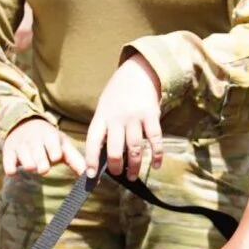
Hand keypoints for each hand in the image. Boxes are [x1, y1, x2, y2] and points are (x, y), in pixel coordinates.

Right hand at [1, 117, 81, 176]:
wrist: (23, 124)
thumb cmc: (49, 140)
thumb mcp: (63, 145)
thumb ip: (77, 161)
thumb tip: (94, 181)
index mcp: (50, 136)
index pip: (53, 148)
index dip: (55, 154)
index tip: (56, 158)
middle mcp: (34, 139)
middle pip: (39, 158)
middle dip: (42, 165)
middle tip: (43, 168)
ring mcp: (20, 145)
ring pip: (26, 162)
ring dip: (29, 166)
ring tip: (32, 164)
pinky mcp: (8, 152)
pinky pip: (9, 166)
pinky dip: (12, 170)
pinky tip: (15, 170)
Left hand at [84, 54, 164, 179]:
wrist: (138, 71)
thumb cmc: (118, 93)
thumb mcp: (104, 106)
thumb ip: (104, 127)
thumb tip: (103, 155)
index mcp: (102, 116)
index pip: (93, 142)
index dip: (91, 160)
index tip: (91, 175)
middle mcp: (117, 118)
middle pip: (115, 150)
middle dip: (116, 167)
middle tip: (118, 174)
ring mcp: (135, 117)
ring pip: (135, 149)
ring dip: (135, 166)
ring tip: (133, 176)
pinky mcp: (152, 116)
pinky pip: (155, 140)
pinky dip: (157, 155)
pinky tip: (156, 165)